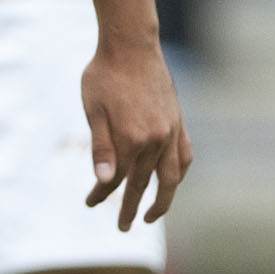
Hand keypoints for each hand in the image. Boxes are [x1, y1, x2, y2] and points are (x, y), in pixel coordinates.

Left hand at [81, 39, 193, 231]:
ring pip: (172, 176)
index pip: (117, 179)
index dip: (102, 194)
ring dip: (163, 199)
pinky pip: (185, 157)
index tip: (89, 204)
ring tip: (151, 214)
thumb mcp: (93, 111)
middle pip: (145, 184)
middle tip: (123, 227)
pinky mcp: (179, 122)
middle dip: (132, 207)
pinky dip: (179, 174)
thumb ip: (101, 148)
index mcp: (132, 139)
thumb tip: (105, 182)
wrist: (131, 46)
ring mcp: (172, 132)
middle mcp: (157, 140)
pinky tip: (171, 181)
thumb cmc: (103, 76)